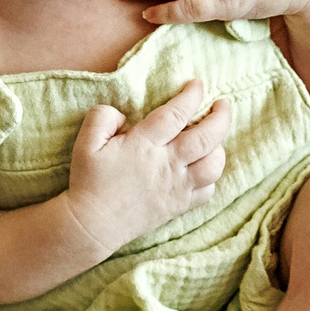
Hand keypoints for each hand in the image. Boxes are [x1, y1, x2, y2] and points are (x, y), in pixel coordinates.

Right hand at [61, 79, 232, 251]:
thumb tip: (124, 115)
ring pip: (213, 165)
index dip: (191, 95)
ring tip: (215, 136)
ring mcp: (176, 187)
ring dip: (219, 146)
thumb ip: (103, 117)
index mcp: (144, 145)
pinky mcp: (179, 206)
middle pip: (206, 137)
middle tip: (223, 104)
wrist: (93, 226)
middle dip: (221, 117)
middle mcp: (166, 165)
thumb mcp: (86, 143)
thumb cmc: (89, 181)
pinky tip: (204, 166)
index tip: (198, 84)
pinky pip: (208, 190)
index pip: (176, 114)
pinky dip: (212, 176)